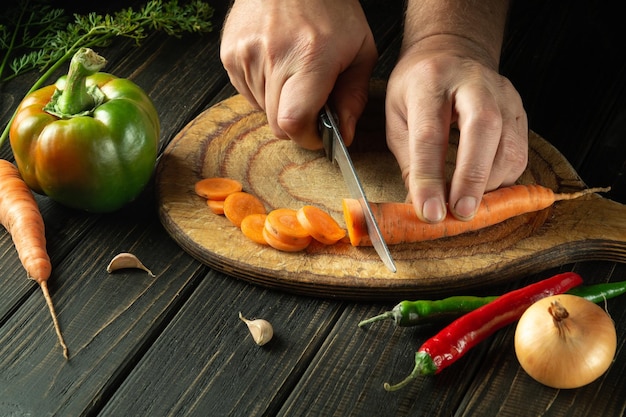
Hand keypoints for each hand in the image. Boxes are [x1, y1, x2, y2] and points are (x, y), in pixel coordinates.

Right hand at [220, 0, 377, 148]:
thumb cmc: (331, 7)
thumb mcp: (361, 49)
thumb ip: (354, 97)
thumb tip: (343, 135)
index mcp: (310, 57)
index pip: (293, 122)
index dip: (308, 137)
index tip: (319, 132)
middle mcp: (273, 57)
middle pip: (277, 123)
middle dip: (297, 122)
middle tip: (312, 99)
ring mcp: (245, 54)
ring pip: (262, 110)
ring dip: (280, 103)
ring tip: (294, 72)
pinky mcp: (229, 53)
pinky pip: (246, 93)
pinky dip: (263, 89)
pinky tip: (277, 64)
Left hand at [386, 34, 527, 222]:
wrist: (451, 51)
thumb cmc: (419, 88)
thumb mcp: (398, 117)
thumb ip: (410, 162)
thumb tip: (422, 208)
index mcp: (431, 81)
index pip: (430, 134)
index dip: (429, 177)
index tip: (429, 211)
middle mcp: (473, 83)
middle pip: (483, 130)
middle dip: (472, 178)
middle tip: (460, 213)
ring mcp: (503, 95)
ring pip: (509, 146)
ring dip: (490, 186)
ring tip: (468, 206)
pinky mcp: (520, 110)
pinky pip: (519, 154)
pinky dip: (503, 181)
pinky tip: (484, 191)